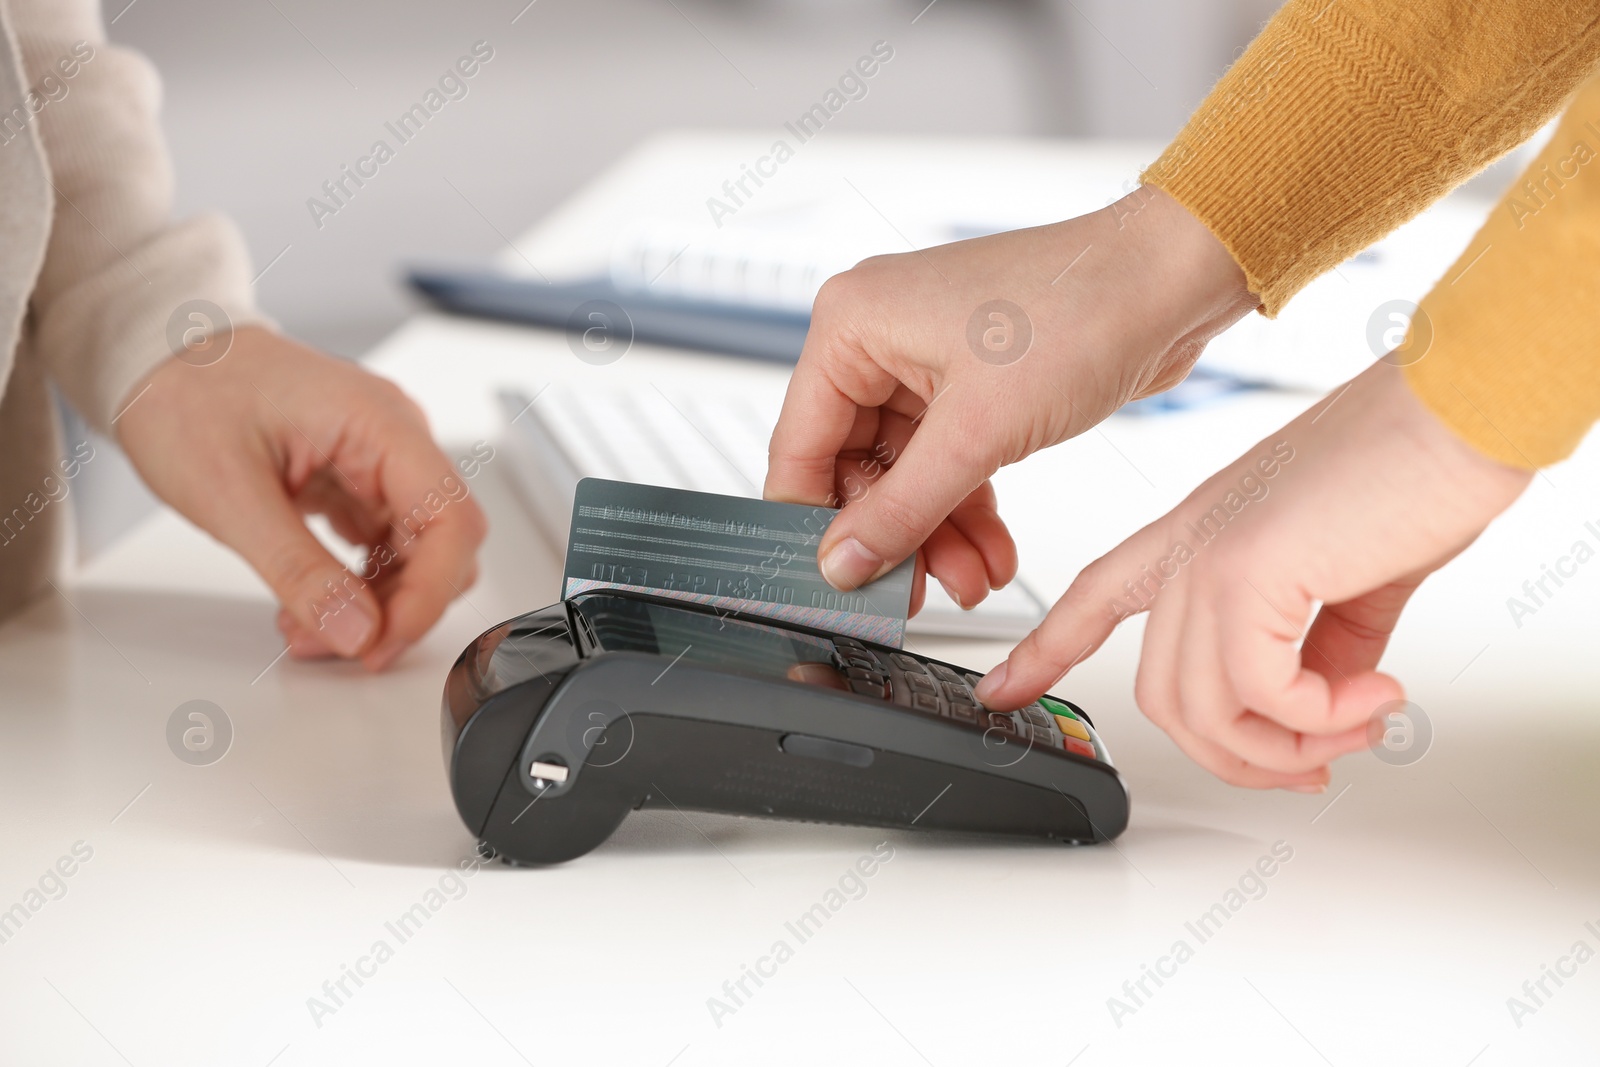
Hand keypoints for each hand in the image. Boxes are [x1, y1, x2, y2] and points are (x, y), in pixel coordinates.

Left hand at [116, 327, 486, 669]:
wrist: (156, 356)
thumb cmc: (185, 393)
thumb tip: (357, 631)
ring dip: (376, 603)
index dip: (429, 593)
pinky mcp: (360, 479)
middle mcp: (396, 438)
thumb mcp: (230, 493)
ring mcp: (380, 459)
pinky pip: (384, 545)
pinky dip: (357, 585)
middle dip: (400, 607)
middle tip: (342, 646)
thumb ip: (299, 570)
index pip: (451, 521)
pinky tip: (313, 604)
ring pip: (416, 553)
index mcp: (381, 423)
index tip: (384, 641)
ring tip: (309, 629)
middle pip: (443, 544)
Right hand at [765, 187, 1255, 607]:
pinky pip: (948, 462)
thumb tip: (842, 563)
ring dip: (937, 533)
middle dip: (895, 536)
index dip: (814, 524)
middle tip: (916, 594)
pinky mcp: (973, 382)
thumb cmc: (1080, 311)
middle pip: (856, 468)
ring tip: (971, 580)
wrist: (1174, 281)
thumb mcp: (978, 433)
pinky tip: (990, 553)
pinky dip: (968, 508)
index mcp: (852, 325)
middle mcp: (880, 336)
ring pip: (907, 474)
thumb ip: (901, 509)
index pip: (800, 446)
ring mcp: (927, 359)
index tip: (835, 585)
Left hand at [974, 362, 1532, 788]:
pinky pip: (1257, 693)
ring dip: (1286, 747)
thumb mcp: (1347, 573)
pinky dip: (1320, 719)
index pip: (1094, 596)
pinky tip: (1375, 697)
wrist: (1464, 408)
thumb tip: (1325, 698)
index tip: (1005, 692)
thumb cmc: (1418, 465)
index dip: (1044, 651)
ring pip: (1199, 707)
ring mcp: (1209, 554)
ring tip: (1356, 729)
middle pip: (1160, 693)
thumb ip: (1322, 637)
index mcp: (1198, 533)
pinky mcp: (1248, 567)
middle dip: (1238, 756)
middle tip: (1316, 764)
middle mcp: (1188, 544)